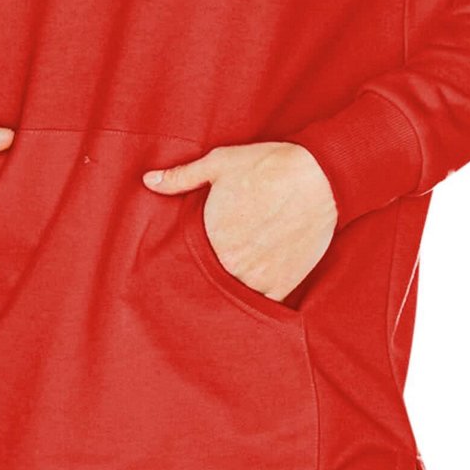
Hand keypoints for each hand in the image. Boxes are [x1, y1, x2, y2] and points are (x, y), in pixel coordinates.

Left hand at [140, 141, 338, 301]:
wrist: (321, 176)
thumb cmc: (268, 165)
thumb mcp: (219, 163)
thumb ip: (181, 177)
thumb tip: (148, 181)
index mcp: (210, 237)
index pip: (188, 260)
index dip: (189, 259)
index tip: (191, 257)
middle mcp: (231, 264)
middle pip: (211, 281)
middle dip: (211, 275)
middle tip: (215, 271)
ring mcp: (258, 278)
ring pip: (235, 296)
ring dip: (232, 290)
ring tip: (235, 279)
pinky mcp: (283, 285)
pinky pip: (263, 306)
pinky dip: (257, 300)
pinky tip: (255, 291)